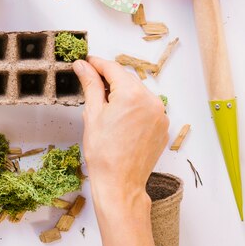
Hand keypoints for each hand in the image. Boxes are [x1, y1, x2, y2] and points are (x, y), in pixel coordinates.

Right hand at [73, 57, 168, 245]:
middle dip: (109, 79)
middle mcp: (152, 101)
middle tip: (89, 80)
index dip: (97, 64)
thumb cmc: (104, 153)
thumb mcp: (92, 113)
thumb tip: (82, 66)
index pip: (113, 69)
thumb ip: (90, 84)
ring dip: (121, 93)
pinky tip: (118, 118)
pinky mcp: (162, 127)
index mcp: (132, 94)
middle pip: (127, 80)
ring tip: (103, 104)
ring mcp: (160, 115)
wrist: (120, 183)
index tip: (86, 62)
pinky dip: (133, 107)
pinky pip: (146, 108)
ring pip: (137, 94)